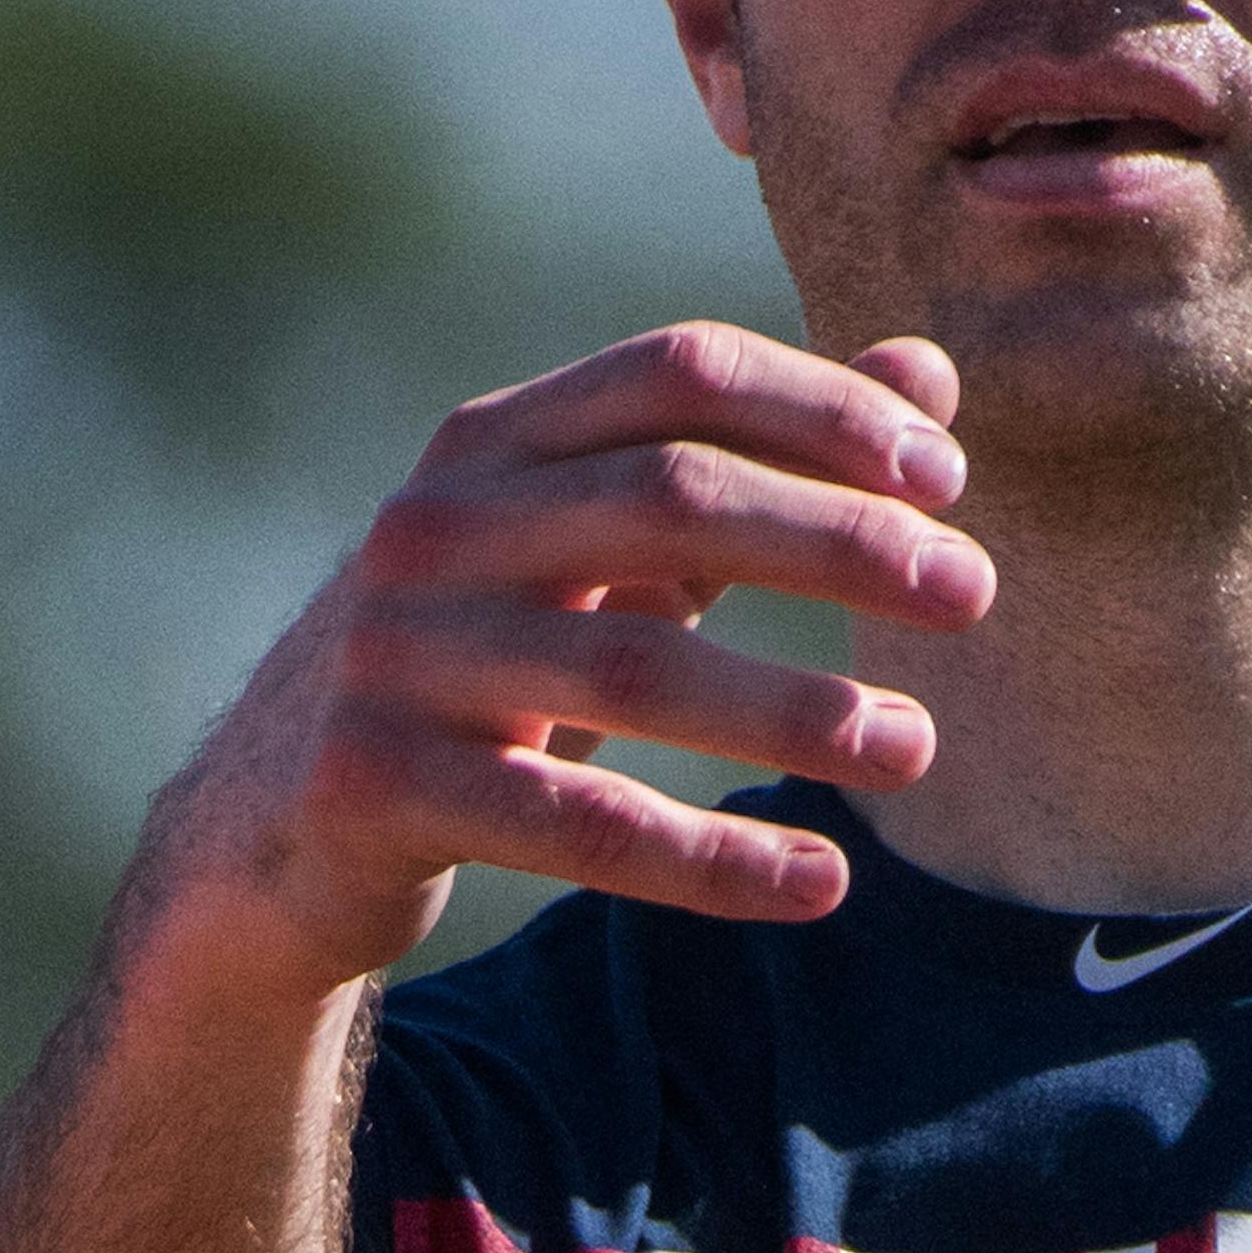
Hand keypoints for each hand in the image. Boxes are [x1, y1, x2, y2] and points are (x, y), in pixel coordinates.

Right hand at [138, 323, 993, 1000]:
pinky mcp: (379, 786)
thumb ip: (762, 458)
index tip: (949, 479)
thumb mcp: (608, 542)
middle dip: (839, 542)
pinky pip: (579, 823)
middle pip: (671, 495)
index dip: (822, 407)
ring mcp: (397, 654)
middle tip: (974, 594)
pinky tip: (821, 883)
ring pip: (636, 665)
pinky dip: (710, 861)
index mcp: (497, 436)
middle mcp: (437, 523)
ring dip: (797, 706)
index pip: (678, 369)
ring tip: (916, 746)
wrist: (277, 818)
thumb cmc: (493, 648)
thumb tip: (933, 375)